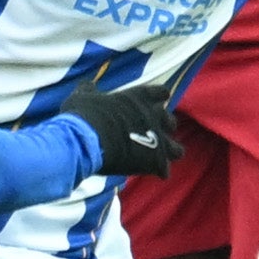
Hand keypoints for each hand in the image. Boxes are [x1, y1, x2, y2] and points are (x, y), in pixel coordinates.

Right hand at [60, 79, 182, 179]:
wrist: (86, 141)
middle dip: (163, 128)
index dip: (158, 98)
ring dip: (169, 151)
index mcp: (139, 97)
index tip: (154, 102)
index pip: (161, 93)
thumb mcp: (81, 97)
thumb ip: (89, 90)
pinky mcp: (155, 161)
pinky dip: (158, 171)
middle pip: (171, 121)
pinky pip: (165, 170)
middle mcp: (153, 116)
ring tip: (159, 157)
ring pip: (176, 149)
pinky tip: (149, 173)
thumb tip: (87, 85)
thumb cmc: (83, 116)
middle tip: (151, 133)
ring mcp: (157, 140)